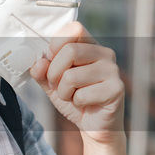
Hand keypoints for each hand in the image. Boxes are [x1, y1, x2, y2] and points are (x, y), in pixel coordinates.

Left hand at [29, 21, 125, 145]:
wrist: (93, 126)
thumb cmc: (74, 99)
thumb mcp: (52, 83)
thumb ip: (42, 71)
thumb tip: (37, 63)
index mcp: (90, 45)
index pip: (75, 28)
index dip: (57, 43)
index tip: (51, 58)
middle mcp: (105, 53)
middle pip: (70, 51)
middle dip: (54, 73)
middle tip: (57, 85)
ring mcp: (113, 70)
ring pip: (72, 76)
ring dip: (64, 92)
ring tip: (72, 97)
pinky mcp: (116, 89)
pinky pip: (82, 94)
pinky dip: (77, 103)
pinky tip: (85, 105)